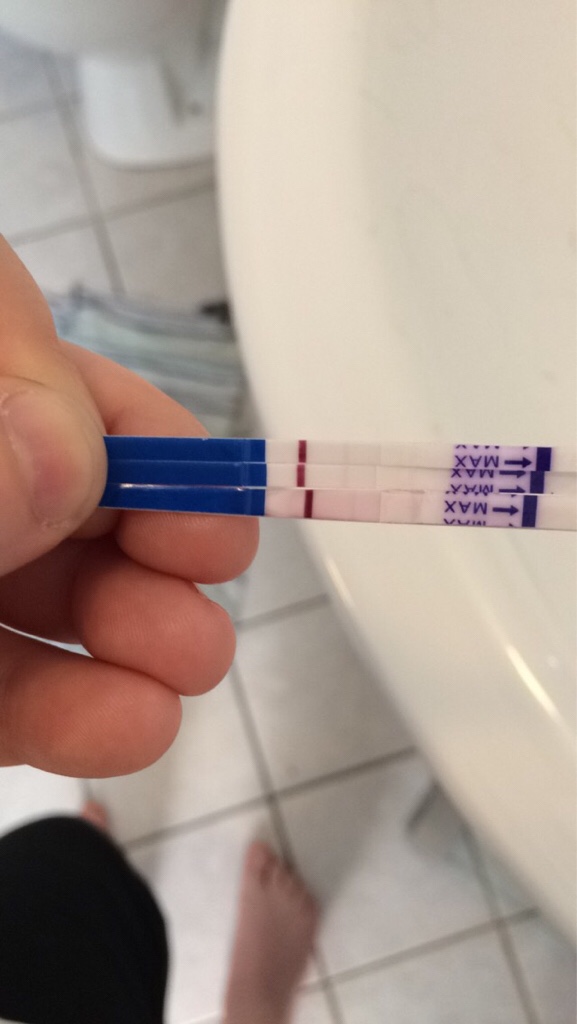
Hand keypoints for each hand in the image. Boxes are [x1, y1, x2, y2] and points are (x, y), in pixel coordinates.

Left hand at [0, 237, 257, 777]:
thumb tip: (62, 467)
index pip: (68, 388)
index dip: (149, 449)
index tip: (209, 510)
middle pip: (70, 505)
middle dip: (155, 552)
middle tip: (201, 589)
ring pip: (45, 604)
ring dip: (133, 644)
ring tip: (186, 667)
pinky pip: (0, 693)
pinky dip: (69, 717)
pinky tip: (127, 726)